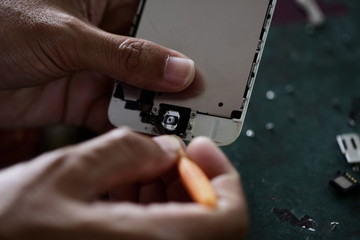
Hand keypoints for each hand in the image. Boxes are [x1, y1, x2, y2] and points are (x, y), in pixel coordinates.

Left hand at [0, 0, 194, 130]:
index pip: (161, 15)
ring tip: (178, 117)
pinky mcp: (84, 100)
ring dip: (157, 105)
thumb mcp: (65, 37)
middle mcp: (105, 37)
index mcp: (105, 3)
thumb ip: (125, 55)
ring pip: (140, 89)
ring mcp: (96, 70)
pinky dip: (132, 126)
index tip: (210, 55)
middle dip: (175, 78)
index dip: (188, 35)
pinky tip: (148, 133)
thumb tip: (178, 68)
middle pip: (155, 57)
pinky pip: (117, 114)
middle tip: (201, 95)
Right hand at [0, 128, 247, 239]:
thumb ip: (123, 152)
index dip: (222, 176)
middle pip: (207, 220)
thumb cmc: (10, 229)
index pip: (227, 217)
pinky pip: (157, 234)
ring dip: (169, 190)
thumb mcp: (64, 175)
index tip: (202, 149)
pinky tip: (126, 189)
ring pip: (183, 226)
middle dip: (189, 178)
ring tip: (141, 165)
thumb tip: (162, 147)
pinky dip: (151, 208)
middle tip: (169, 152)